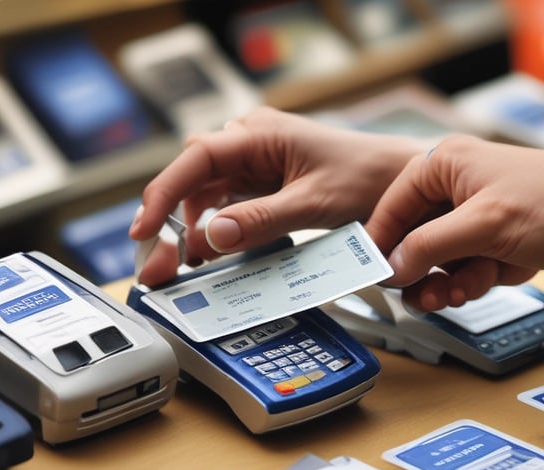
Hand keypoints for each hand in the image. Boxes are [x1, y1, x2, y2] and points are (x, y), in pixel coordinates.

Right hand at [130, 106, 423, 285]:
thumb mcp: (313, 204)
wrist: (399, 180)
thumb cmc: (367, 178)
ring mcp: (258, 162)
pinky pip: (229, 201)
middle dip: (174, 214)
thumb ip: (261, 219)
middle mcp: (252, 142)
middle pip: (193, 176)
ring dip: (196, 224)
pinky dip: (220, 226)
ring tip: (192, 260)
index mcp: (260, 134)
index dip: (163, 194)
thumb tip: (211, 235)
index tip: (144, 229)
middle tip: (164, 257)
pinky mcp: (266, 181)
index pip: (195, 160)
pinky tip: (216, 249)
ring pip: (207, 191)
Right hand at [365, 135, 543, 310]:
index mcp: (444, 165)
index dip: (380, 242)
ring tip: (454, 294)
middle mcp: (454, 188)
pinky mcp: (492, 240)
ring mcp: (474, 217)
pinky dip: (471, 281)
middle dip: (418, 270)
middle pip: (412, 237)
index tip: (370, 274)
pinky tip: (485, 281)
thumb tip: (390, 267)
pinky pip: (463, 268)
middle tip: (419, 296)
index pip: (392, 205)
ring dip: (444, 281)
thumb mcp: (483, 225)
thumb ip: (427, 246)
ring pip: (437, 259)